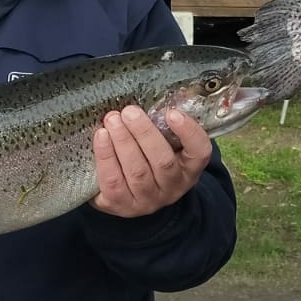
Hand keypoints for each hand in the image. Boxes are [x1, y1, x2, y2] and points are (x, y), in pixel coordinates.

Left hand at [90, 105, 210, 217]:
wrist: (129, 195)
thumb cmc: (148, 159)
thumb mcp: (165, 145)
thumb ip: (163, 126)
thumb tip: (151, 95)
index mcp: (188, 168)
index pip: (199, 152)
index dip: (189, 133)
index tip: (172, 113)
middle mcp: (172, 187)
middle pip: (163, 161)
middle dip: (144, 133)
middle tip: (129, 112)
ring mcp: (147, 200)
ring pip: (137, 171)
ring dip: (123, 142)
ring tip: (112, 120)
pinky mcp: (122, 205)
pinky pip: (113, 181)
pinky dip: (106, 157)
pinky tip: (101, 137)